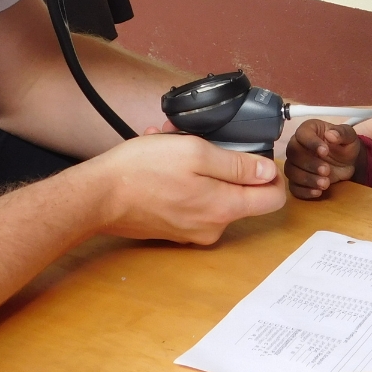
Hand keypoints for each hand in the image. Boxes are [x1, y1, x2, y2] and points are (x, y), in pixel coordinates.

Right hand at [93, 133, 283, 244]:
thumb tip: (268, 171)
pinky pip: (190, 201)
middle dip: (224, 163)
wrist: (98, 196)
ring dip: (197, 166)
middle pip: (241, 194)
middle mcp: (213, 226)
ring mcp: (192, 232)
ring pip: (212, 193)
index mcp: (224, 207)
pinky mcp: (173, 230)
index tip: (256, 156)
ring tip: (169, 144)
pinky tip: (159, 160)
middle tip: (198, 140)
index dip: (271, 174)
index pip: (273, 199)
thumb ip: (237, 165)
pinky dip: (181, 180)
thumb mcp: (195, 152)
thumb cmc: (142, 171)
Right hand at [286, 120, 360, 200]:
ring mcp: (295, 164)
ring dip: (307, 179)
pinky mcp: (297, 180)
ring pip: (291, 170)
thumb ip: (342, 133)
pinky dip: (304, 191)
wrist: (347, 164)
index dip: (311, 143)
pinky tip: (318, 191)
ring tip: (325, 183)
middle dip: (310, 164)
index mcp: (308, 130)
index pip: (302, 134)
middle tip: (327, 170)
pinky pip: (293, 186)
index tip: (325, 151)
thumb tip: (331, 134)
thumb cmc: (345, 147)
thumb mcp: (349, 137)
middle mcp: (297, 145)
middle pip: (293, 154)